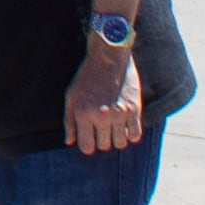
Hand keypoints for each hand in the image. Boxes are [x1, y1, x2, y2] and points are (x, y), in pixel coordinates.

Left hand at [67, 37, 146, 155]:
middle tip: (101, 128)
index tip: (90, 139)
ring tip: (113, 127)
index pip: (87, 147)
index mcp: (83, 114)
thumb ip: (69, 121)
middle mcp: (101, 117)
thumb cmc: (87, 77)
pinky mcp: (134, 109)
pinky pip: (135, 135)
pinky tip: (125, 125)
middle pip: (104, 146)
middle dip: (101, 140)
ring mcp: (119, 114)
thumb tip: (69, 142)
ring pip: (120, 143)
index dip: (88, 145)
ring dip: (116, 138)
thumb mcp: (71, 96)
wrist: (108, 57)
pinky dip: (131, 134)